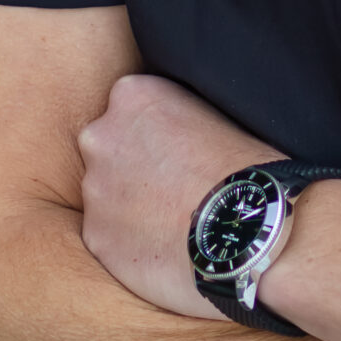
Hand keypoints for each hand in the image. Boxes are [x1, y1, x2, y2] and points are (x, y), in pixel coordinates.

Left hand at [78, 73, 281, 317]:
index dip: (154, 132)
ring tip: (172, 220)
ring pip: (105, 194)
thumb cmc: (246, 168)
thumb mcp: (215, 112)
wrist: (246, 229)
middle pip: (109, 148)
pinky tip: (163, 246)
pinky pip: (108, 236)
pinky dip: (129, 242)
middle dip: (132, 166)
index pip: (130, 107)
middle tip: (171, 186)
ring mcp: (94, 188)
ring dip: (129, 206)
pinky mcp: (95, 235)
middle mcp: (101, 136)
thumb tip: (175, 128)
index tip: (175, 151)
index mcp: (133, 95)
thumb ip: (178, 113)